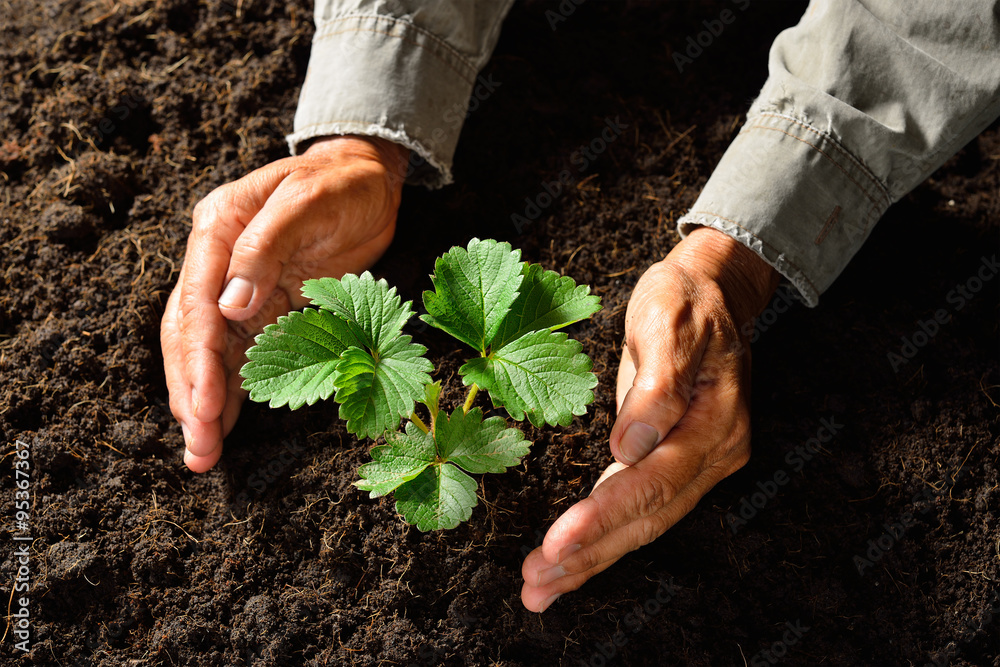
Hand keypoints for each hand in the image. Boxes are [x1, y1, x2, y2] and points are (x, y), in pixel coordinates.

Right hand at [160, 135, 408, 472]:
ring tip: (202, 454)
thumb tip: (232, 307)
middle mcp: (219, 262)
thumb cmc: (340, 182)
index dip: (198, 359)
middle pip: (192, 336)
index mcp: (217, 229)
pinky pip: (242, 354)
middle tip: (197, 447)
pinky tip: (224, 425)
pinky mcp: (267, 306)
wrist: (368, 178)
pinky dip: (232, 390)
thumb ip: (266, 247)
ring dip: (205, 402)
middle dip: (192, 393)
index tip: (201, 405)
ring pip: (212, 353)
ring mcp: (240, 287)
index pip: (196, 302)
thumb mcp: (307, 201)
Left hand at [520, 226, 779, 611]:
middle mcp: (711, 454)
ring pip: (642, 522)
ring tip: (541, 587)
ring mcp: (696, 462)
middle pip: (648, 518)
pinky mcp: (673, 460)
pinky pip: (636, 506)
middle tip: (537, 583)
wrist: (709, 291)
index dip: (605, 516)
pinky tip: (570, 558)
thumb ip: (657, 385)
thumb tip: (629, 446)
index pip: (654, 483)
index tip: (557, 542)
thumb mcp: (668, 321)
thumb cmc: (684, 300)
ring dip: (591, 558)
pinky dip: (602, 536)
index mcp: (713, 423)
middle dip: (590, 554)